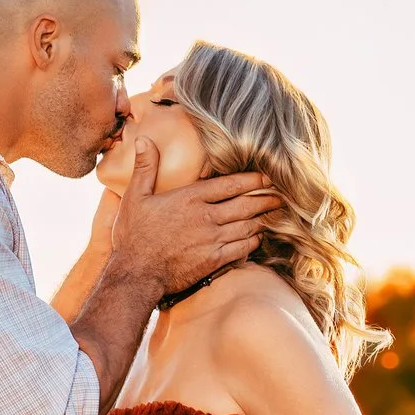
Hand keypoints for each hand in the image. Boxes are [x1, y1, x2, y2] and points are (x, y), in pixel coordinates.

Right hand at [106, 141, 279, 294]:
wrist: (137, 274)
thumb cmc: (134, 235)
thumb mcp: (134, 197)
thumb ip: (145, 168)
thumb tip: (144, 140)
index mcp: (190, 198)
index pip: (229, 184)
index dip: (251, 179)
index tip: (266, 177)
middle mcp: (206, 216)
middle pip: (245, 204)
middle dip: (265, 198)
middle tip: (280, 195)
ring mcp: (213, 239)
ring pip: (247, 225)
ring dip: (263, 218)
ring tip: (275, 212)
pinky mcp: (215, 260)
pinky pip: (242, 247)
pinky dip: (254, 240)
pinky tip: (259, 236)